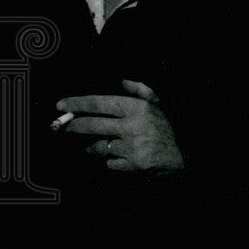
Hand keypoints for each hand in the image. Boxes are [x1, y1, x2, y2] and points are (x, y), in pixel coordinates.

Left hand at [58, 79, 183, 172]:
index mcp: (137, 108)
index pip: (99, 104)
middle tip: (61, 127)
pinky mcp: (132, 167)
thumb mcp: (158, 104)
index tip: (61, 105)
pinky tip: (112, 157)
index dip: (77, 104)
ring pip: (98, 147)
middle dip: (73, 126)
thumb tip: (120, 81)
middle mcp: (131, 127)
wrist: (187, 156)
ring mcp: (131, 149)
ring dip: (90, 146)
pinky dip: (108, 160)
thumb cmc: (170, 128)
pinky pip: (109, 163)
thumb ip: (139, 90)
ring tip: (86, 145)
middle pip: (92, 126)